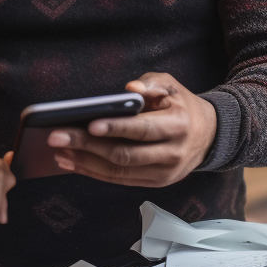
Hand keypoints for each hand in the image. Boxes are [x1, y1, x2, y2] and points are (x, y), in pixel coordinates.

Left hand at [46, 73, 217, 187]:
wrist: (209, 135)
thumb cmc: (182, 105)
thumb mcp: (171, 86)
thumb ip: (151, 83)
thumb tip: (129, 89)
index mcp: (178, 126)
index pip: (142, 130)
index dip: (115, 128)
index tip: (89, 124)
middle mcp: (171, 154)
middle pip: (124, 154)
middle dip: (86, 146)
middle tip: (57, 137)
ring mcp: (163, 173)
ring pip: (118, 172)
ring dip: (85, 163)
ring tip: (59, 151)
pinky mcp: (155, 183)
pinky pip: (120, 180)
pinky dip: (94, 172)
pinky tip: (73, 162)